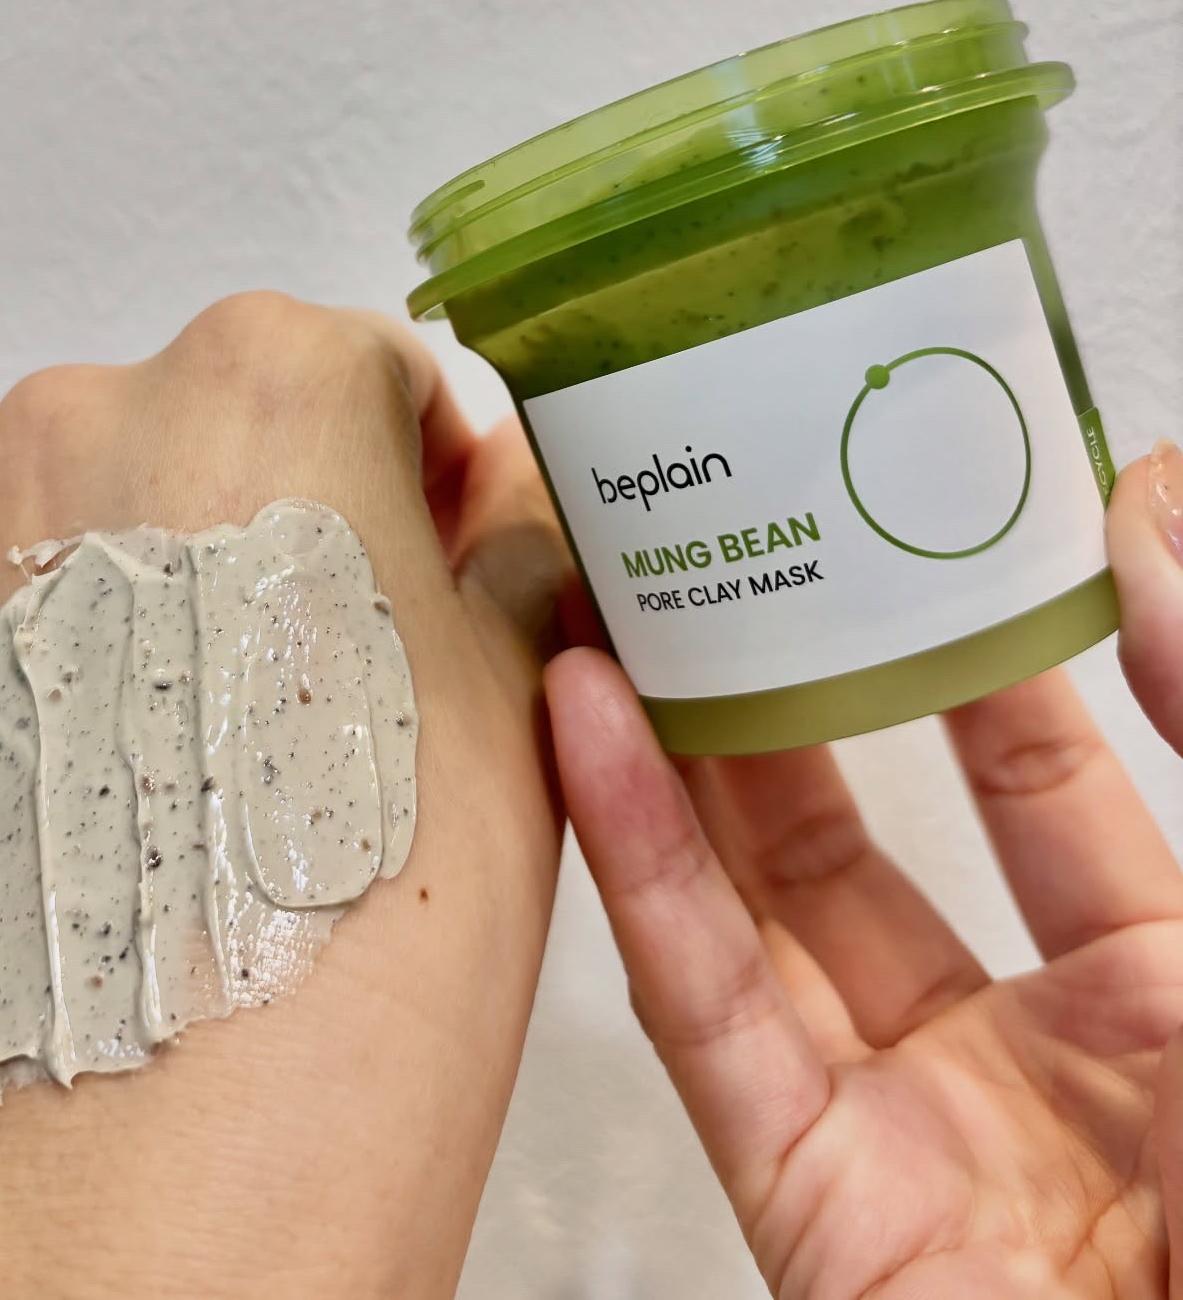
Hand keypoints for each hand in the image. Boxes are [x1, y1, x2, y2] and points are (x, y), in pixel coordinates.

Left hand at [0, 294, 568, 1299]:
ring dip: (136, 605)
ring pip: (74, 530)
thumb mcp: (521, 675)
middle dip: (266, 527)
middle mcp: (81, 417)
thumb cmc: (377, 905)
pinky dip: (26, 696)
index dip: (419, 478)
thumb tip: (501, 501)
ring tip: (195, 763)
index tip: (426, 572)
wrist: (184, 1140)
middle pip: (207, 433)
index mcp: (269, 376)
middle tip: (312, 685)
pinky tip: (95, 804)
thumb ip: (518, 532)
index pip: (368, 370)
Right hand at [547, 444, 1182, 1297]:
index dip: (954, 629)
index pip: (1031, 762)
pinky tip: (587, 723)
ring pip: (755, 901)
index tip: (878, 501)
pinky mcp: (812, 1210)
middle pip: (863, 820)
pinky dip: (636, 863)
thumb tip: (1141, 503)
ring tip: (614, 588)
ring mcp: (908, 1127)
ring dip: (673, 744)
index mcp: (1172, 986)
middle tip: (708, 534)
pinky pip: (708, 1012)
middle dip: (777, 680)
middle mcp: (1026, 1048)